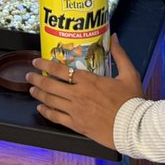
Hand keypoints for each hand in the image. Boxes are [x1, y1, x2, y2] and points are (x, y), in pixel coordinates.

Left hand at [26, 37, 142, 151]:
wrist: (135, 127)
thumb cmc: (132, 101)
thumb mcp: (129, 74)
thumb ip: (119, 54)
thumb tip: (114, 37)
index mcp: (89, 80)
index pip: (61, 69)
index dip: (45, 64)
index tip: (36, 61)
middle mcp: (78, 94)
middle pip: (50, 84)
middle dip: (37, 79)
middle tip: (29, 75)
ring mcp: (76, 110)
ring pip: (50, 100)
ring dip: (38, 94)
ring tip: (31, 90)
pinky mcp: (77, 125)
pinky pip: (56, 117)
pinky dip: (46, 112)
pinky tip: (41, 108)